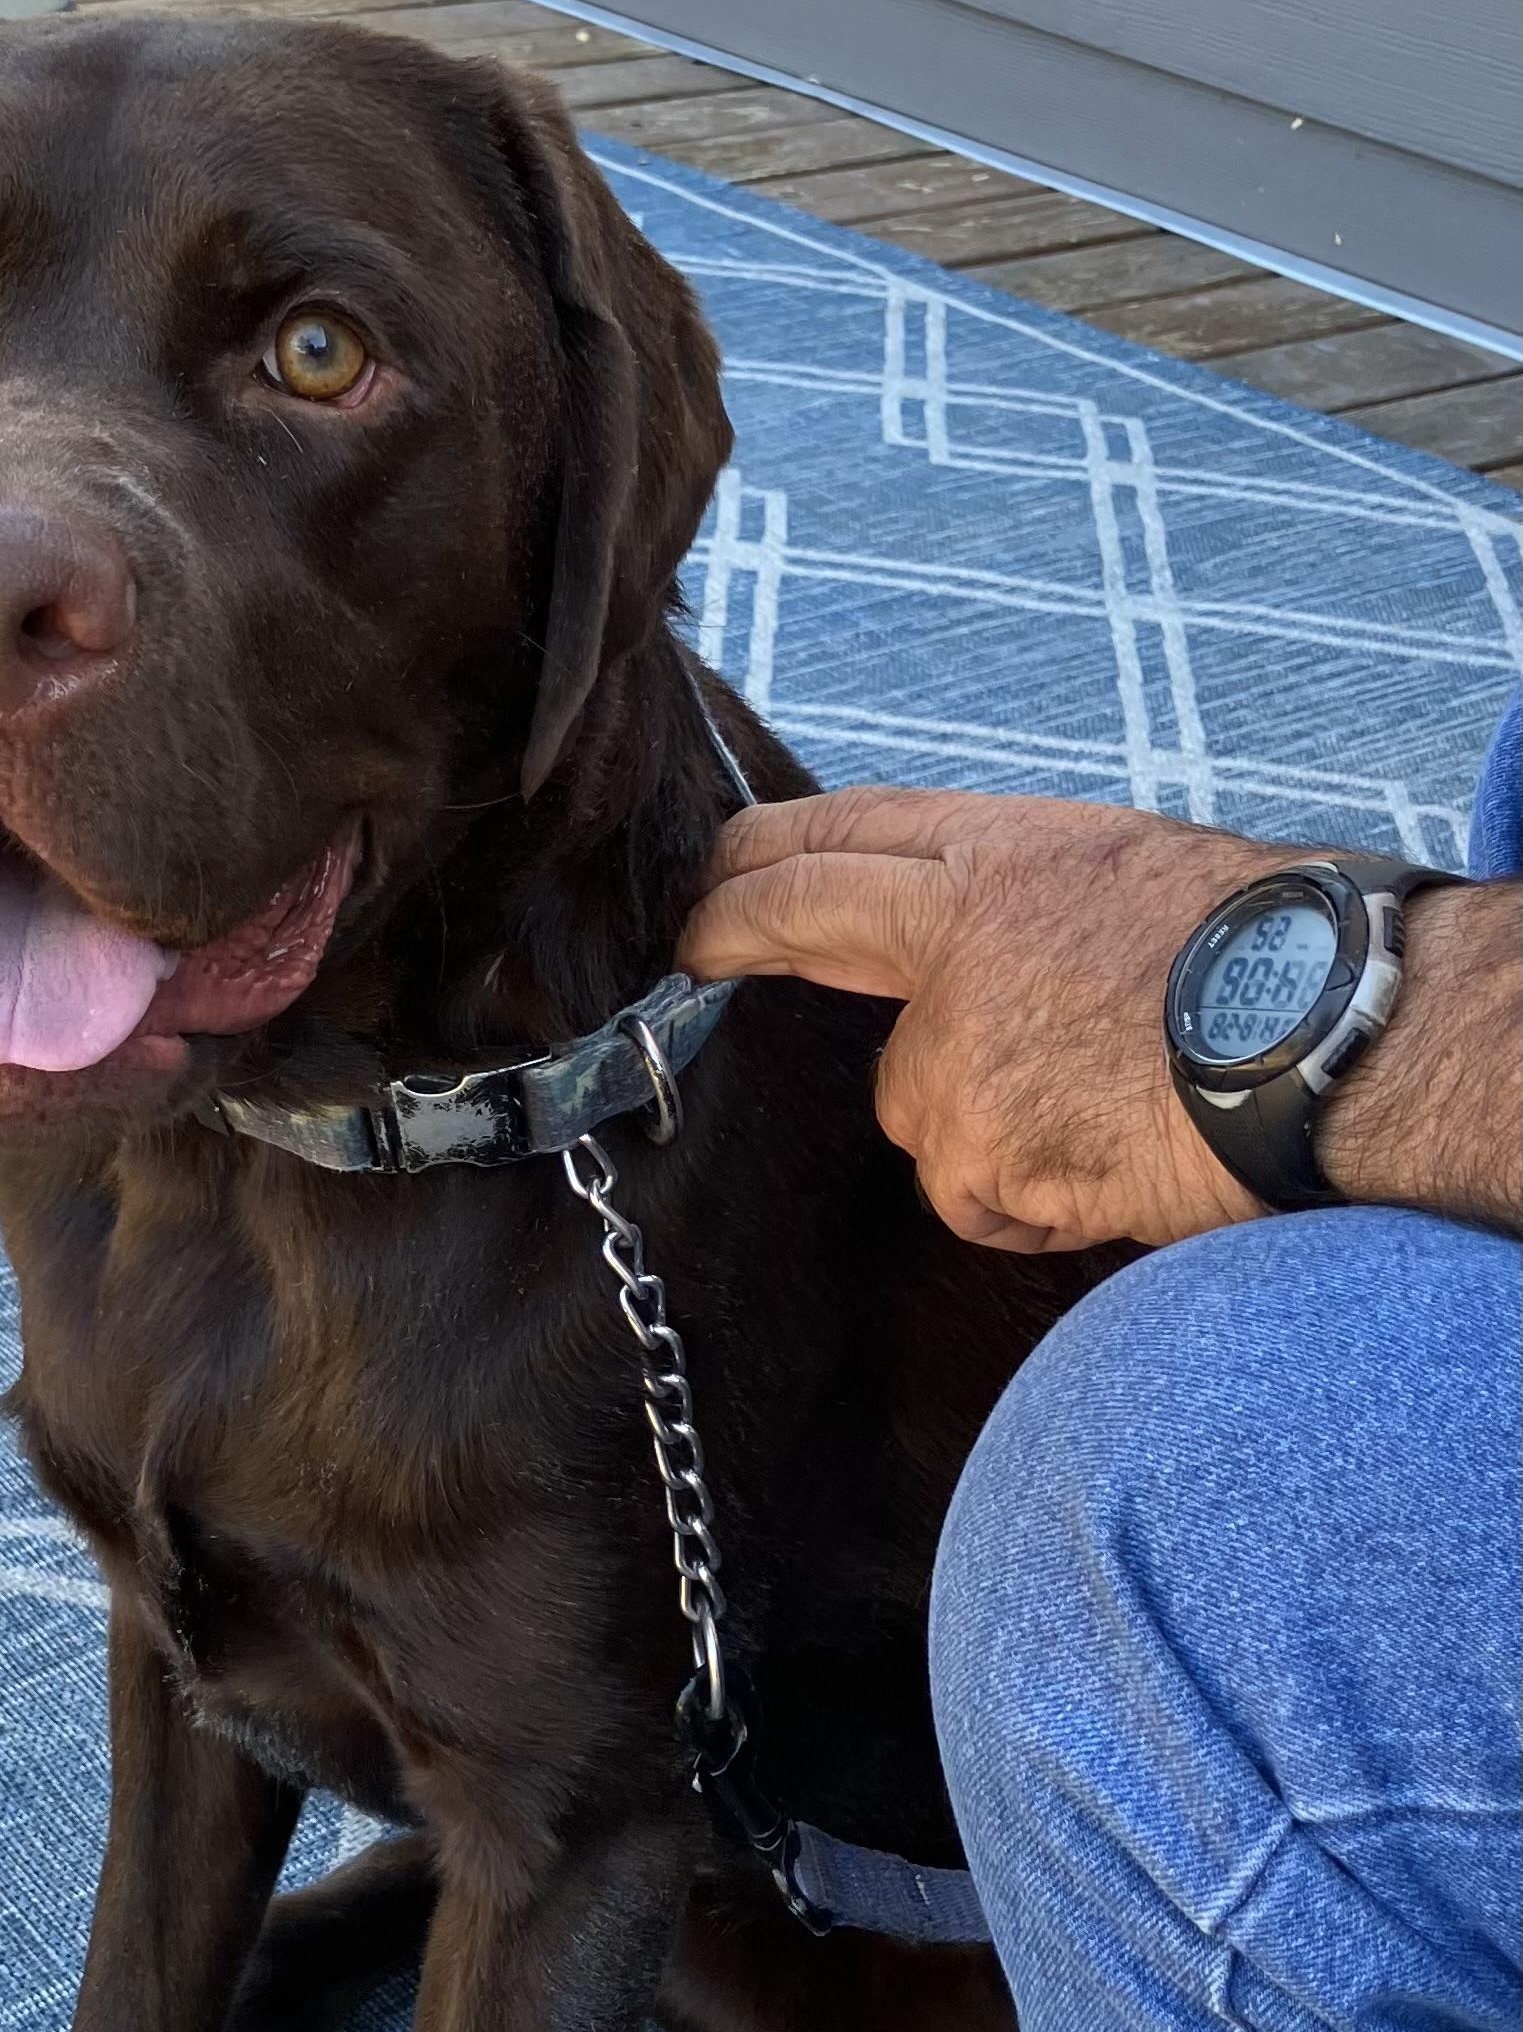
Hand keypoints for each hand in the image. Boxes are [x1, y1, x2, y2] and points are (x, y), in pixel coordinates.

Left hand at [677, 787, 1279, 1252]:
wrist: (1335, 1041)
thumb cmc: (1264, 960)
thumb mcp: (1127, 879)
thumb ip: (1018, 908)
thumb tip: (964, 955)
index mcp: (1008, 854)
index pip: (843, 832)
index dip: (761, 857)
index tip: (714, 876)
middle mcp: (956, 934)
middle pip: (802, 916)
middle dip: (729, 928)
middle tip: (696, 952)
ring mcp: (953, 1042)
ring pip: (915, 1104)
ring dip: (985, 1129)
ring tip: (1105, 1110)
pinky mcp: (971, 1142)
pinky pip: (972, 1192)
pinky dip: (1030, 1199)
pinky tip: (1111, 1163)